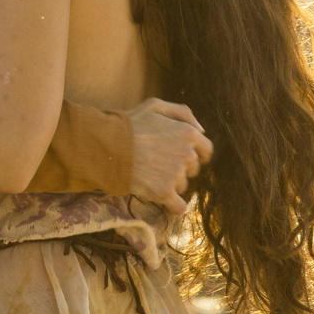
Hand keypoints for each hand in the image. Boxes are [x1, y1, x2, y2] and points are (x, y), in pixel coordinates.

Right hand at [125, 97, 210, 214]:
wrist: (107, 146)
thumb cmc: (129, 124)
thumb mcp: (156, 106)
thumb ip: (182, 113)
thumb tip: (202, 129)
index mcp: (188, 133)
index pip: (206, 149)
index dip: (197, 154)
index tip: (186, 159)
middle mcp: (187, 154)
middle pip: (193, 169)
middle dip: (180, 168)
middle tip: (159, 165)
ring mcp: (176, 174)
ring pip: (183, 186)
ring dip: (171, 184)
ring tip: (151, 177)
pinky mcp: (164, 192)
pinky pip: (179, 207)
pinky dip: (174, 207)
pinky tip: (166, 205)